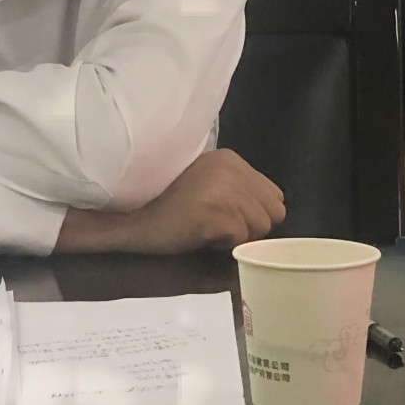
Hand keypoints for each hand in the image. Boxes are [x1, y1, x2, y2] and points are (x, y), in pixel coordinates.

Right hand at [55, 149, 284, 253]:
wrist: (130, 216)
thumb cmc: (168, 206)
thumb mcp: (209, 185)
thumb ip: (238, 190)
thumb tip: (269, 215)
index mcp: (232, 159)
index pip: (274, 196)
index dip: (254, 214)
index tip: (226, 218)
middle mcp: (232, 168)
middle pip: (273, 213)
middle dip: (251, 226)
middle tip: (217, 226)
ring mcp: (225, 189)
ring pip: (260, 228)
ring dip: (237, 236)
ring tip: (207, 229)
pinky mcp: (217, 212)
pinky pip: (241, 239)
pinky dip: (224, 245)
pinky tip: (200, 235)